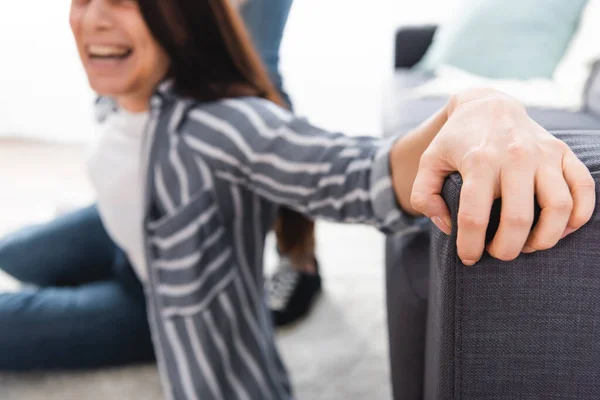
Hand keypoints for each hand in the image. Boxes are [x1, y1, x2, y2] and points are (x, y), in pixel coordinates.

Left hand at [409, 88, 595, 265]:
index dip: (470, 245)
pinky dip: (578, 216)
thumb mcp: (429, 161)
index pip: (474, 216)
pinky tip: (559, 229)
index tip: (468, 258)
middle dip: (506, 249)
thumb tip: (448, 226)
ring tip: (528, 245)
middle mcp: (514, 157)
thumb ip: (424, 195)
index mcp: (478, 161)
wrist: (488, 105)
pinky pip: (584, 189)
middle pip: (518, 220)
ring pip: (558, 208)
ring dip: (545, 238)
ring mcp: (543, 154)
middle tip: (498, 254)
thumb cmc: (456, 140)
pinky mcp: (564, 153)